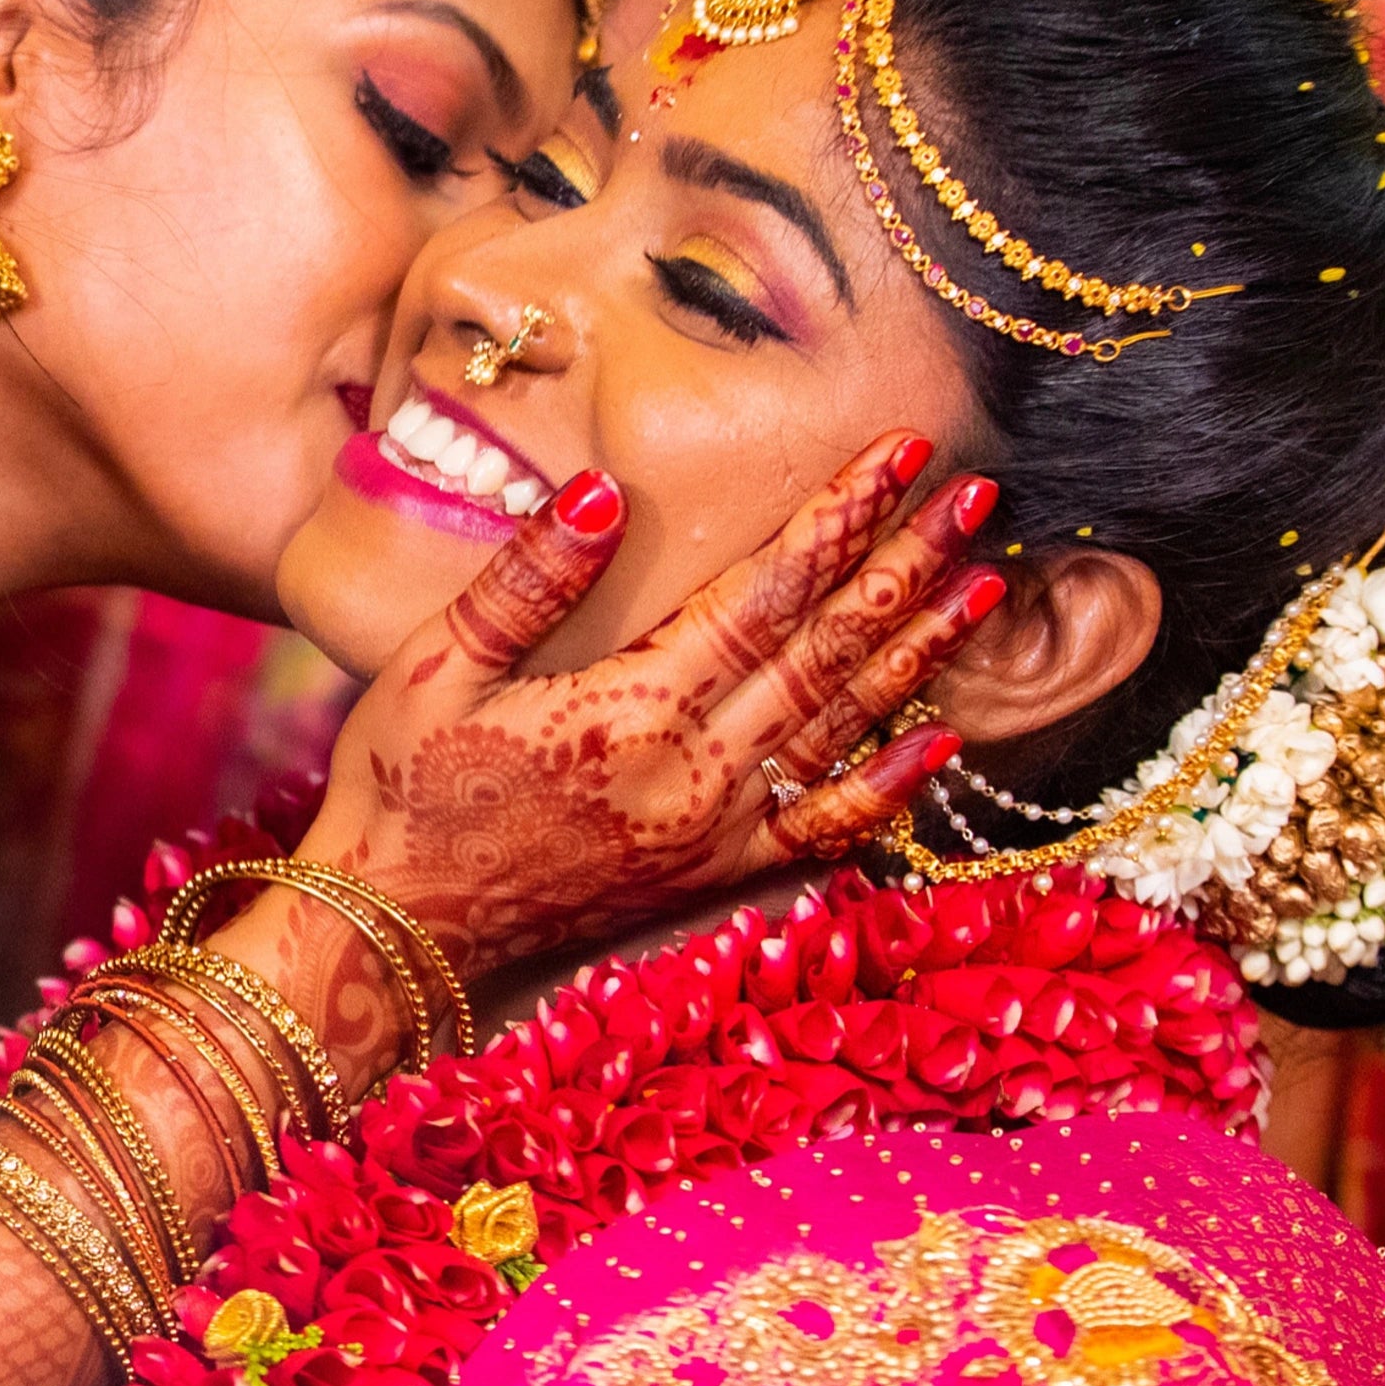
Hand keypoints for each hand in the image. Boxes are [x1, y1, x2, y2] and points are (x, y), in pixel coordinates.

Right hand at [300, 434, 1005, 977]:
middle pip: (827, 649)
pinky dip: (890, 788)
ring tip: (987, 585)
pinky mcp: (710, 876)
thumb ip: (526, 578)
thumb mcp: (433, 668)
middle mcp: (693, 770)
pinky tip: (943, 742)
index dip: (840, 515)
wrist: (397, 935)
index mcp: (631, 706)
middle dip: (908, 563)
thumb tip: (607, 492)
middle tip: (980, 495)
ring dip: (920, 653)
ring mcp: (712, 830)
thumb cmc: (397, 790)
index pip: (765, 591)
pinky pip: (823, 831)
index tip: (901, 450)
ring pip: (845, 727)